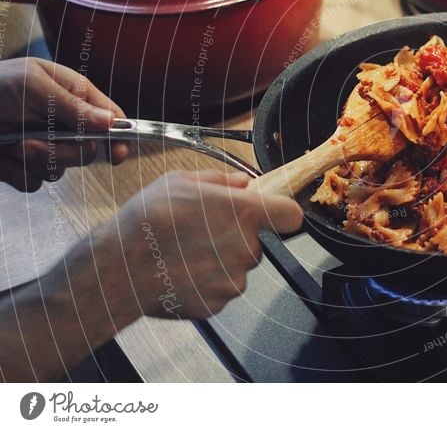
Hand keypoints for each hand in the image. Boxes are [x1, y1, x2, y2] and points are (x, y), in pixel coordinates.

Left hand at [0, 58, 128, 191]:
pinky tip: (0, 155)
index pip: (112, 119)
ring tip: (9, 144)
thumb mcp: (34, 85)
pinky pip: (34, 183)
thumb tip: (112, 123)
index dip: (120, 137)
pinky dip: (15, 172)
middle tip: (32, 143)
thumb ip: (73, 106)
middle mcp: (64, 124)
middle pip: (88, 151)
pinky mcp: (23, 167)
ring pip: (60, 170)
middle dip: (63, 152)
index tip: (117, 155)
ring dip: (34, 161)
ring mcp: (45, 146)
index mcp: (74, 96)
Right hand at [76, 170, 302, 318]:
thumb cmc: (146, 221)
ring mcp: (232, 280)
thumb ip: (220, 180)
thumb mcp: (179, 181)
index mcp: (242, 213)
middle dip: (236, 237)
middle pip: (256, 243)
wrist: (118, 269)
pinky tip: (180, 272)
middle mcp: (244, 248)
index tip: (273, 215)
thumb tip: (243, 183)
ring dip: (219, 261)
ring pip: (237, 268)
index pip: (290, 215)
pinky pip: (219, 290)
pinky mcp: (217, 304)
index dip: (283, 214)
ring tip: (184, 252)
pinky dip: (204, 283)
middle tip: (202, 232)